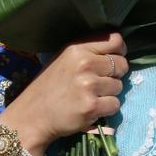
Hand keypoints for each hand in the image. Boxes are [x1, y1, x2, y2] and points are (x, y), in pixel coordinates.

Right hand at [0, 33, 127, 155]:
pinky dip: (106, 109)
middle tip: (98, 83)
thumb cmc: (50, 87)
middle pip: (122, 64)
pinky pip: (115, 104)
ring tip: (90, 97)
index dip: (119, 51)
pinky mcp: (92, 106)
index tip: (113, 60)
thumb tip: (118, 50)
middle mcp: (84, 64)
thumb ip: (88, 52)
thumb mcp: (64, 60)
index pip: (115, 40)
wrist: (33, 115)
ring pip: (119, 86)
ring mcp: (89, 85)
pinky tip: (90, 108)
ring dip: (109, 94)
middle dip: (114, 75)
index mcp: (77, 49)